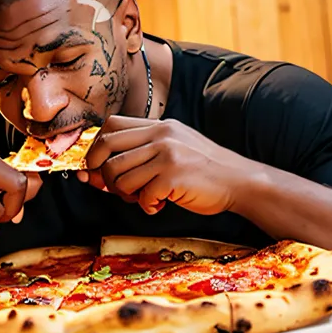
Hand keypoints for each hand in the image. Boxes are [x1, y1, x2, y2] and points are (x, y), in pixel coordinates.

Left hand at [77, 116, 255, 215]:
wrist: (240, 182)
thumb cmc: (202, 172)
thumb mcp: (172, 150)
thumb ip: (138, 155)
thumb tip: (91, 173)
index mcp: (158, 125)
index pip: (110, 127)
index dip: (96, 150)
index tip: (96, 171)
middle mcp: (161, 134)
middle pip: (106, 149)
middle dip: (102, 175)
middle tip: (116, 190)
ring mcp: (167, 153)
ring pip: (119, 175)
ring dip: (126, 194)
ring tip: (145, 198)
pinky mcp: (174, 175)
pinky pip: (141, 195)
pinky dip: (147, 206)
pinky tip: (160, 205)